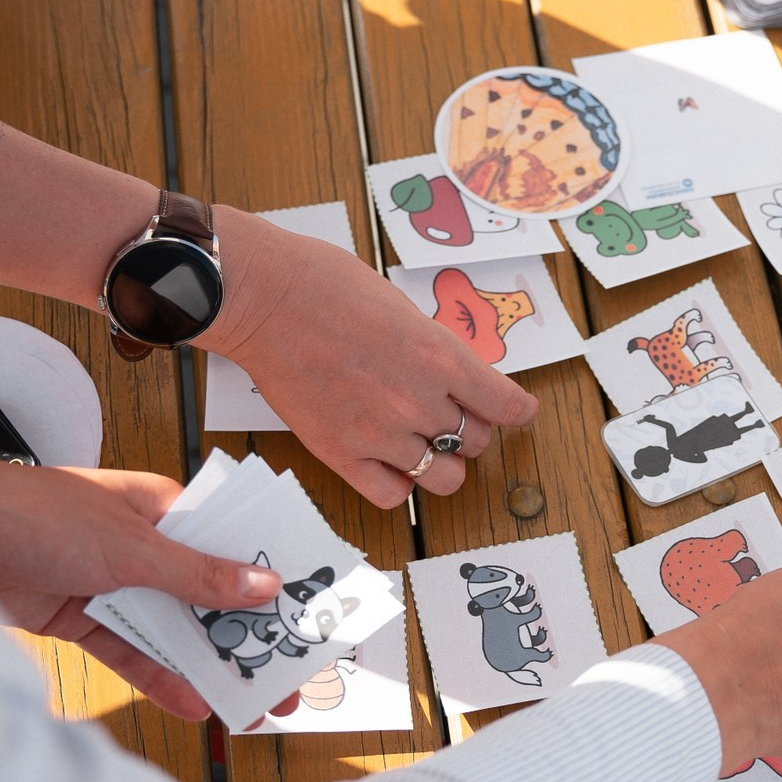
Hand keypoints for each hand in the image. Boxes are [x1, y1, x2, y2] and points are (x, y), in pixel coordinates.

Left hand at [0, 457, 284, 720]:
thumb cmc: (36, 513)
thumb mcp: (129, 547)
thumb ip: (196, 575)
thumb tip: (264, 585)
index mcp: (161, 509)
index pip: (229, 545)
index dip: (268, 580)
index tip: (307, 615)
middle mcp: (140, 546)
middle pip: (206, 597)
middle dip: (246, 638)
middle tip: (290, 678)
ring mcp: (109, 584)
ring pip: (171, 630)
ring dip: (207, 665)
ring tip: (252, 704)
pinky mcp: (78, 618)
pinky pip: (129, 652)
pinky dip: (158, 677)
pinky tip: (193, 704)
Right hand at [199, 207, 537, 507]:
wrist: (264, 297)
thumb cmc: (325, 285)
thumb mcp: (403, 307)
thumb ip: (434, 350)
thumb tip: (453, 376)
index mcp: (440, 356)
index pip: (506, 405)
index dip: (517, 412)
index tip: (517, 412)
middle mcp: (418, 400)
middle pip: (475, 442)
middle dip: (469, 430)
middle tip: (451, 417)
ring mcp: (380, 433)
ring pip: (443, 477)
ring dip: (439, 461)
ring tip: (421, 442)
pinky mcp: (340, 454)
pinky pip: (393, 496)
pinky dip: (399, 483)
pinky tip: (391, 463)